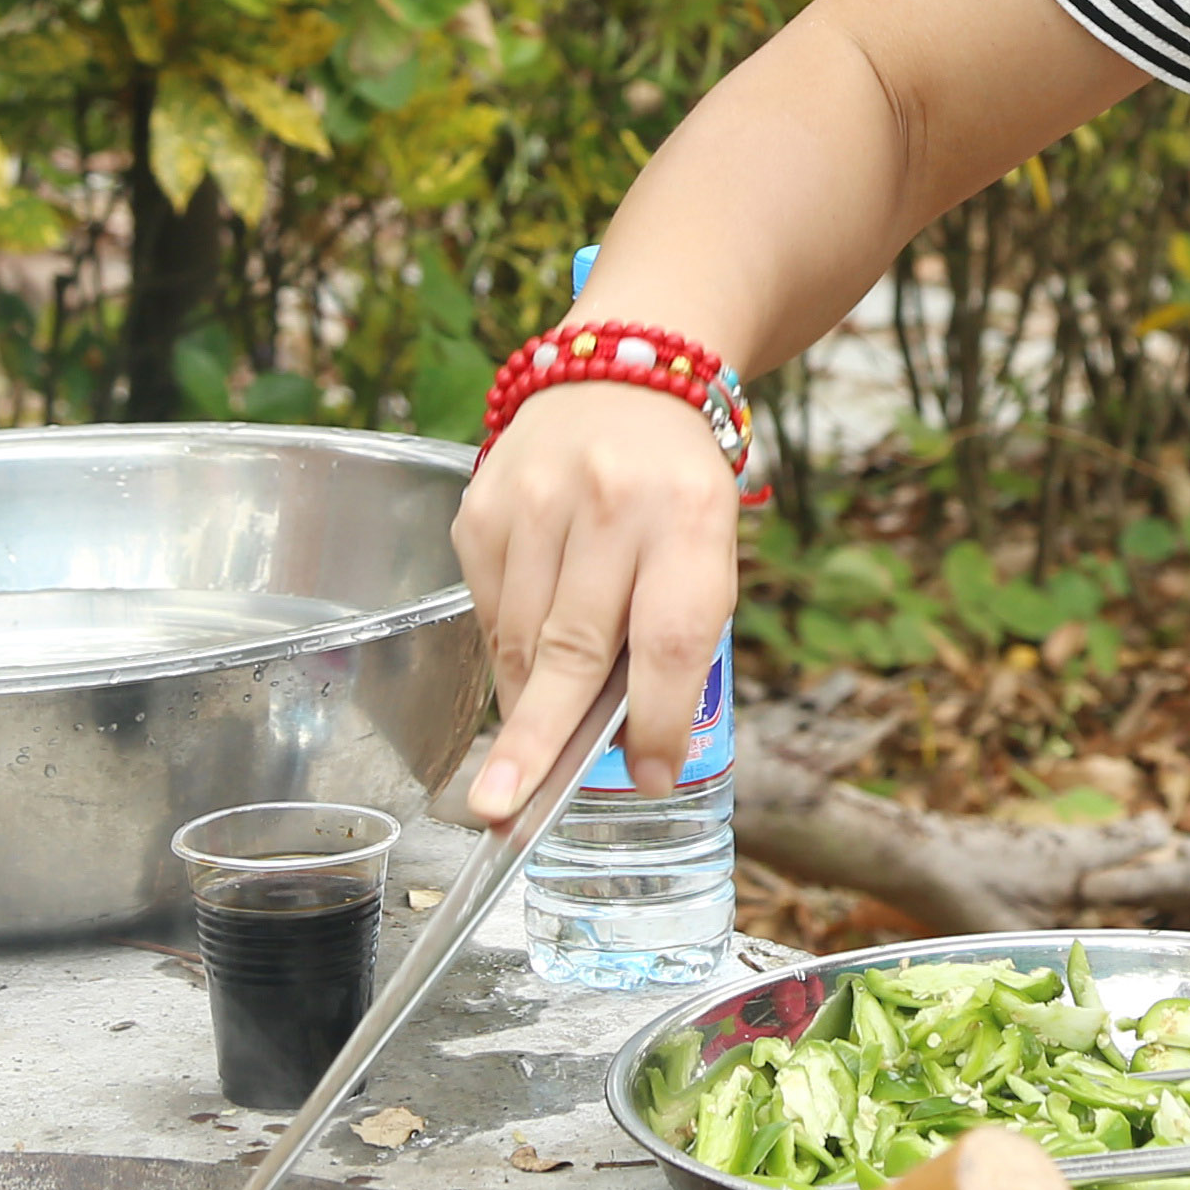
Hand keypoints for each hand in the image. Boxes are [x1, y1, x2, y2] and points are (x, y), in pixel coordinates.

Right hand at [451, 381, 741, 821]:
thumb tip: (627, 750)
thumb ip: (679, 638)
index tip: (648, 777)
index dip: (657, 719)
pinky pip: (487, 609)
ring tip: (521, 766)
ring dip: (523, 709)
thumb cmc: (674, 490)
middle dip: (539, 739)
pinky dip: (505, 653)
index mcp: (688, 516)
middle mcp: (610, 503)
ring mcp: (535, 499)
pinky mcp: (481, 506)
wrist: (623, 379)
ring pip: (520, 637)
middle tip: (506, 810)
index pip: (670, 638)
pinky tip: (524, 664)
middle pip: (572, 646)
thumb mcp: (708, 548)